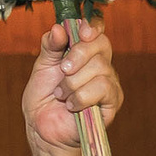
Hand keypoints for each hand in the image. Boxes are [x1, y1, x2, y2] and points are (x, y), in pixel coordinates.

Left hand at [20, 20, 123, 155]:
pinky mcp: (113, 100)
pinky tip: (72, 106)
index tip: (80, 33)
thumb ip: (50, 46)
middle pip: (100, 44)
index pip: (96, 31)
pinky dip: (81, 96)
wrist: (43, 129)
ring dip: (73, 82)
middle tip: (62, 71)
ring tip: (62, 95)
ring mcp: (109, 82)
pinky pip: (102, 88)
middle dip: (77, 55)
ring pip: (100, 67)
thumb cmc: (43, 98)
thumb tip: (58, 27)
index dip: (92, 27)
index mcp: (84, 52)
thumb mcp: (42, 67)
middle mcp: (100, 64)